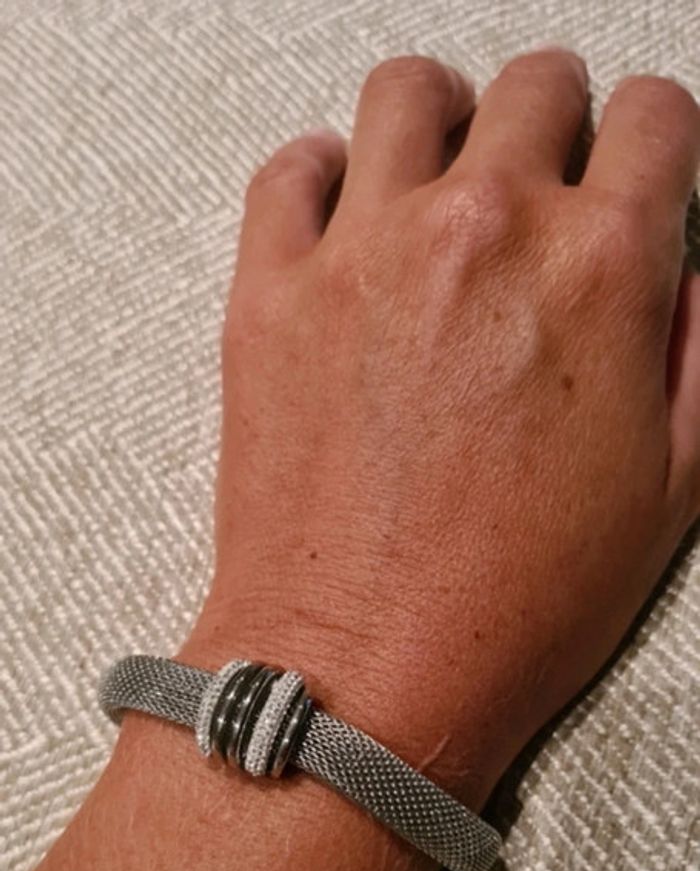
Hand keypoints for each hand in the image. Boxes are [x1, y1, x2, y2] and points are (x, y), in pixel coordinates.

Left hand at [182, 49, 699, 807]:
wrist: (366, 674)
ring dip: (442, 123)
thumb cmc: (509, 607)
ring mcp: (365, 253)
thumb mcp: (670, 490)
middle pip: (535, 88)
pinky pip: (291, 168)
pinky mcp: (271, 292)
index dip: (653, 143)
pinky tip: (348, 224)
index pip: (651, 117)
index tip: (633, 173)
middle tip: (542, 186)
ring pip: (407, 94)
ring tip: (442, 183)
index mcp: (598, 272)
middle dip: (555, 126)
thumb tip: (689, 276)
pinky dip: (324, 176)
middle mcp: (483, 233)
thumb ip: (697, 353)